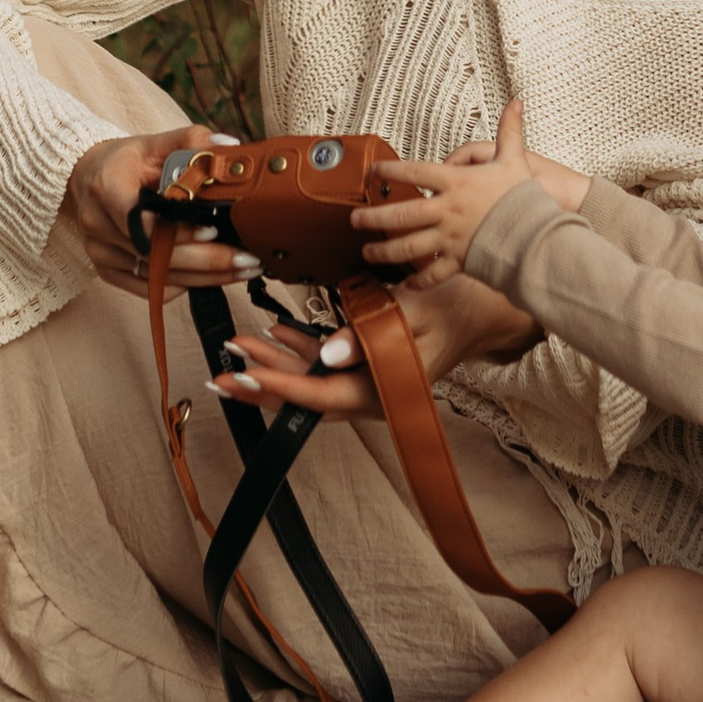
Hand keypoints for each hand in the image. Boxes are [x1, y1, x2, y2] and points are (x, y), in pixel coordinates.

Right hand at [62, 126, 241, 298]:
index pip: (142, 219)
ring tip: (242, 270)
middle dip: (206, 260)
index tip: (214, 231)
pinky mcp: (105, 270)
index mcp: (107, 186)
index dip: (178, 231)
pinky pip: (147, 289)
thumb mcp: (156, 143)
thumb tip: (231, 150)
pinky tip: (212, 279)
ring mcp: (99, 250)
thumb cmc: (128, 161)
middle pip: (154, 254)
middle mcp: (97, 222)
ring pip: (155, 276)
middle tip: (247, 259)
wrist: (88, 176)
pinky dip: (182, 286)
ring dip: (202, 277)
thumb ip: (192, 143)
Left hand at [212, 269, 538, 418]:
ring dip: (274, 364)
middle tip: (222, 376)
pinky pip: (327, 362)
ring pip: (312, 378)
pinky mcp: (367, 363)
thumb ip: (367, 335)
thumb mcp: (411, 313)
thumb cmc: (450, 307)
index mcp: (384, 390)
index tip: (245, 375)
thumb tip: (327, 353)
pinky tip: (274, 333)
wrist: (480, 307)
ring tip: (237, 349)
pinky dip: (300, 349)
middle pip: (308, 394)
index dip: (279, 386)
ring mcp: (369, 381)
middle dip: (263, 383)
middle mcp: (372, 394)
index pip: (321, 395)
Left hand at [347, 100, 587, 285]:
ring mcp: (450, 238)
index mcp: (456, 183)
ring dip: (385, 251)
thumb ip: (510, 132)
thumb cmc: (524, 198)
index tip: (373, 170)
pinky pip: (433, 273)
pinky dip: (419, 281)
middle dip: (373, 217)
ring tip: (368, 252)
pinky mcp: (459, 261)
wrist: (538, 235)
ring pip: (408, 247)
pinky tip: (407, 284)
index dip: (390, 169)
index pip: (414, 171)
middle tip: (355, 219)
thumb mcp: (515, 160)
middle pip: (401, 214)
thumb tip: (516, 102)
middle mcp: (447, 211)